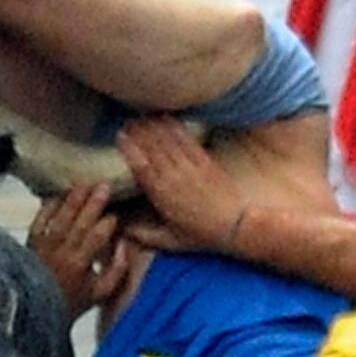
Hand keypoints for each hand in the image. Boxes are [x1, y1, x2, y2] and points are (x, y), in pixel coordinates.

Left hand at [28, 183, 128, 316]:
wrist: (35, 307)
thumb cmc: (69, 301)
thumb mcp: (100, 293)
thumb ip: (116, 271)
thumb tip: (123, 245)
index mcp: (80, 264)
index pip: (98, 238)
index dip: (108, 223)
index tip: (116, 213)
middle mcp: (62, 251)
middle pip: (80, 223)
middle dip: (94, 203)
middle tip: (105, 185)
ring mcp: (45, 245)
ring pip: (61, 218)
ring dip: (73, 200)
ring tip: (84, 184)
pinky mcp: (31, 242)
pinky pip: (39, 220)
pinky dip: (48, 206)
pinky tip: (57, 194)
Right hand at [116, 117, 247, 253]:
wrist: (236, 225)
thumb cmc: (202, 235)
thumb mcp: (171, 241)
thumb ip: (145, 235)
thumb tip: (124, 230)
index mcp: (162, 195)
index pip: (141, 167)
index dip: (129, 149)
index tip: (120, 136)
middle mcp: (174, 177)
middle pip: (153, 148)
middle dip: (139, 132)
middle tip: (127, 121)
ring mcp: (190, 167)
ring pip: (168, 140)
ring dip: (154, 126)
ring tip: (142, 116)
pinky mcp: (205, 161)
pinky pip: (187, 140)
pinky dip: (176, 127)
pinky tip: (167, 118)